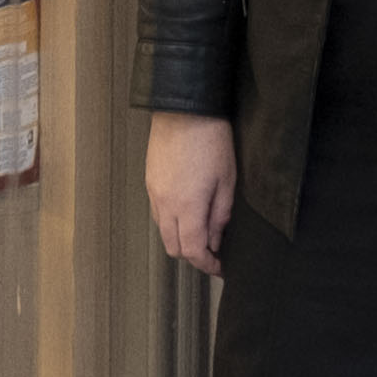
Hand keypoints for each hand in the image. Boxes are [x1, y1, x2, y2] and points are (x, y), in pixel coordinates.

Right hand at [142, 112, 234, 277]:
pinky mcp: (150, 182)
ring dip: (181, 238)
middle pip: (174, 248)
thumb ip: (220, 215)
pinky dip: (171, 221)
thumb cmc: (211, 140)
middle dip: (193, 255)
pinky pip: (158, 213)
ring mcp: (154, 193)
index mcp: (187, 207)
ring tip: (202, 229)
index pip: (193, 251)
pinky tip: (188, 210)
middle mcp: (165, 205)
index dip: (208, 265)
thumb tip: (215, 239)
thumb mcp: (227, 180)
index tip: (221, 267)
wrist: (184, 109)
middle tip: (213, 251)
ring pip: (163, 232)